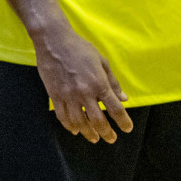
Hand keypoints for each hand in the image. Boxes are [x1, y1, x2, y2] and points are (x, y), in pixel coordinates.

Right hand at [32, 24, 132, 143]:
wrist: (53, 41)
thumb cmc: (80, 48)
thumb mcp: (101, 61)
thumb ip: (113, 82)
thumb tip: (124, 99)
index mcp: (99, 83)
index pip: (115, 109)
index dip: (123, 122)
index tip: (127, 129)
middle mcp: (85, 92)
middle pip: (98, 121)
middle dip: (106, 133)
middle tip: (111, 139)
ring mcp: (68, 95)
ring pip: (79, 122)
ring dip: (88, 133)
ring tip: (93, 138)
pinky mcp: (55, 95)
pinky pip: (62, 116)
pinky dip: (69, 126)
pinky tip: (74, 129)